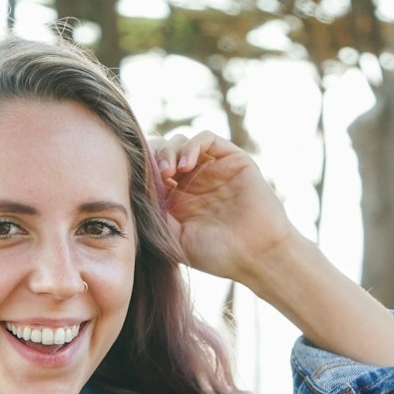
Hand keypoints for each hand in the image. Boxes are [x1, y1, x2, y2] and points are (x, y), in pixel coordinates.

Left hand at [151, 131, 297, 285]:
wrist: (256, 255)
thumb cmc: (217, 255)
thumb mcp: (176, 241)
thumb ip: (156, 216)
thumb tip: (136, 191)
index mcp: (176, 201)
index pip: (152, 175)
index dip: (142, 171)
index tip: (137, 181)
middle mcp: (193, 182)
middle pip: (164, 154)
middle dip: (155, 158)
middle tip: (158, 175)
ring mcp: (212, 169)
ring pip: (182, 143)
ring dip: (171, 150)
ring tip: (170, 170)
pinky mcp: (231, 159)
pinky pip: (207, 139)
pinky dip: (192, 144)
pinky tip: (186, 162)